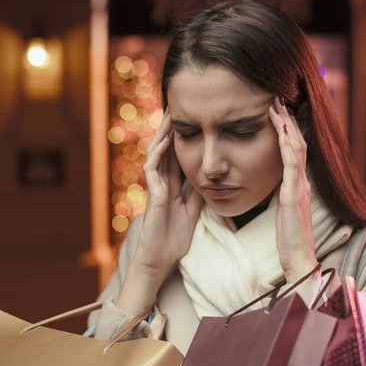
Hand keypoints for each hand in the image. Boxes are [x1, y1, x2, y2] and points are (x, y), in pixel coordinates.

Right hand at [117, 109, 203, 312]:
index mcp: (172, 184)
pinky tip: (165, 140)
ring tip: (171, 114)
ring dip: (163, 134)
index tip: (193, 119)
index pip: (177, 154)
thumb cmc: (174, 237)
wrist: (161, 258)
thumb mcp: (193, 210)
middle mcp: (162, 182)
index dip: (183, 137)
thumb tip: (212, 178)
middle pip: (165, 148)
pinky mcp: (152, 195)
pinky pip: (153, 169)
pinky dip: (158, 153)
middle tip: (180, 107)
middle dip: (172, 129)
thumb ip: (198, 193)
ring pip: (156, 153)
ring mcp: (155, 187)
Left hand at [269, 97, 317, 284]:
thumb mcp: (286, 212)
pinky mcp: (293, 195)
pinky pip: (290, 164)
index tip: (278, 113)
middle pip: (296, 143)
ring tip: (277, 106)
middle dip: (287, 120)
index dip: (288, 131)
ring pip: (295, 148)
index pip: (294, 152)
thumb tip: (281, 187)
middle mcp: (302, 182)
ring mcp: (299, 187)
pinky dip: (286, 144)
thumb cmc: (290, 239)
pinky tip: (281, 130)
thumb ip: (286, 197)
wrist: (299, 259)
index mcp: (299, 186)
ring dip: (286, 126)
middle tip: (278, 99)